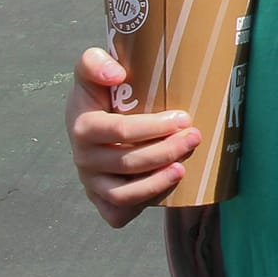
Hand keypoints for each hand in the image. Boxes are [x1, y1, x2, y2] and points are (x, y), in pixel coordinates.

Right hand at [66, 46, 200, 226]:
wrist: (93, 120)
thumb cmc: (101, 95)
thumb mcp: (92, 72)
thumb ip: (94, 63)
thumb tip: (116, 73)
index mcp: (82, 126)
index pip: (119, 131)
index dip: (153, 127)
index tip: (183, 118)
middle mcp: (83, 158)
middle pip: (127, 163)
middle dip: (166, 152)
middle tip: (194, 137)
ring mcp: (91, 183)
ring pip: (122, 194)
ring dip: (156, 183)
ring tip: (183, 168)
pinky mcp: (101, 200)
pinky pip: (118, 213)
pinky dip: (141, 205)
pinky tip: (166, 189)